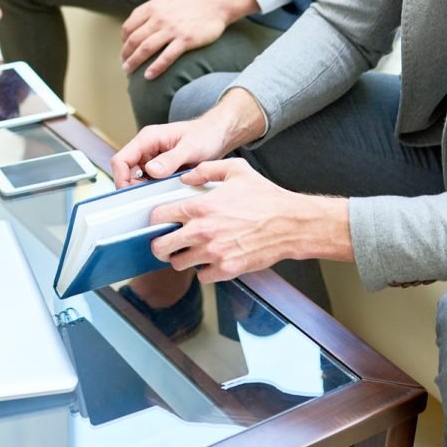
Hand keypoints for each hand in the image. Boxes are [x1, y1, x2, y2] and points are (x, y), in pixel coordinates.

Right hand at [111, 87, 265, 185]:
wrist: (218, 134)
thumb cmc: (205, 135)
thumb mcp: (190, 148)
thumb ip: (170, 160)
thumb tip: (150, 171)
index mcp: (147, 138)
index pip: (121, 159)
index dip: (121, 178)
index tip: (131, 195)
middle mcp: (146, 147)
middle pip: (126, 171)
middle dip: (133, 187)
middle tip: (148, 200)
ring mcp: (152, 157)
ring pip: (136, 177)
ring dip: (144, 188)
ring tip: (159, 196)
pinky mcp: (160, 165)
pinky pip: (149, 180)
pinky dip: (153, 188)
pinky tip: (166, 193)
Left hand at [120, 0, 258, 79]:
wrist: (215, 3)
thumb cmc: (190, 4)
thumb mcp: (165, 1)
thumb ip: (150, 12)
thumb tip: (136, 28)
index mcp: (152, 7)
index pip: (128, 27)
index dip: (123, 41)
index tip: (124, 51)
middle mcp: (159, 17)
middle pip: (134, 39)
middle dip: (126, 55)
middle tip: (124, 65)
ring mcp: (172, 29)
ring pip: (146, 48)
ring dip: (135, 62)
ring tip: (129, 71)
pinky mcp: (186, 40)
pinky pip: (166, 56)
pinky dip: (156, 67)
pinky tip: (149, 76)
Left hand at [147, 159, 350, 281]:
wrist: (292, 224)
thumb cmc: (266, 197)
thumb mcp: (235, 170)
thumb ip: (205, 170)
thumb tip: (186, 178)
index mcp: (200, 207)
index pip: (158, 216)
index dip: (155, 219)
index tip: (159, 220)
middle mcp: (202, 232)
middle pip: (161, 246)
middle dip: (160, 244)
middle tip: (165, 241)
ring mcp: (214, 253)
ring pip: (179, 264)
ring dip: (181, 258)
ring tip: (189, 250)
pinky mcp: (228, 269)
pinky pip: (202, 276)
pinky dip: (204, 270)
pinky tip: (211, 259)